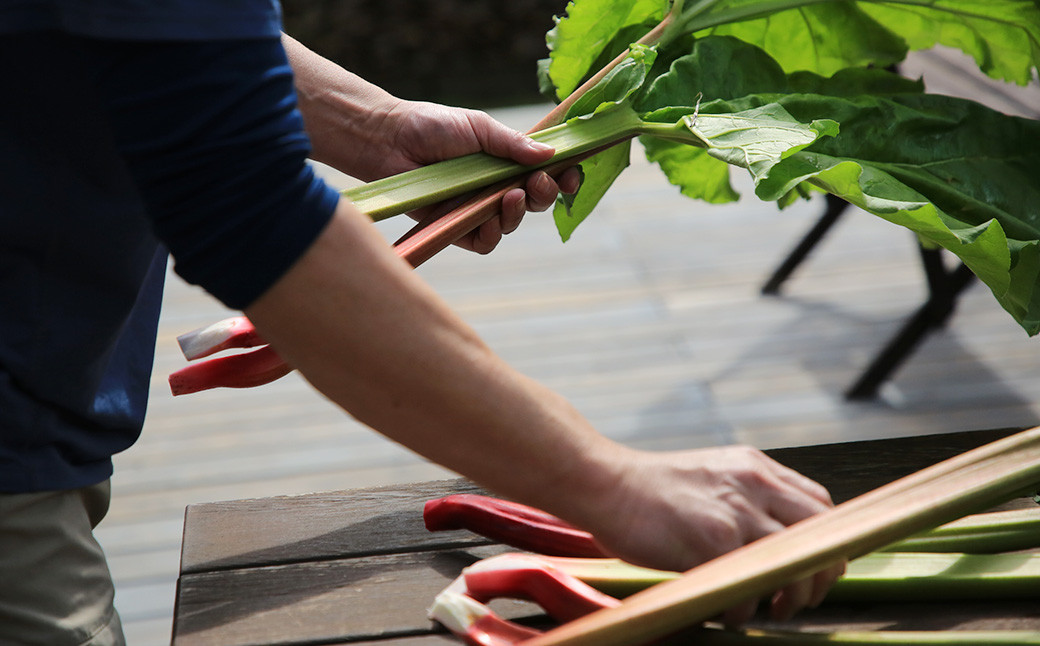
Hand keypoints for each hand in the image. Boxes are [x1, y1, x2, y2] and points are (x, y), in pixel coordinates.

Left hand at [282, 35, 578, 253]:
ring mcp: (475, 209)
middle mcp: (494, 188)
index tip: (570, 174)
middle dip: (545, 194)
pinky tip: (489, 218)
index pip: (545, 174)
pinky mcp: (455, 227)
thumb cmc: (432, 127)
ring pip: (511, 224)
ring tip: (511, 195)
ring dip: (520, 213)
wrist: (390, 140)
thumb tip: (550, 155)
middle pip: (535, 202)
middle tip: (539, 182)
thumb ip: (513, 143)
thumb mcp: (479, 127)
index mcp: (505, 162)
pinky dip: (491, 233)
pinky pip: (483, 241)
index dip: (562, 178)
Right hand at [580, 445, 844, 625]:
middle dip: (822, 572)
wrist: (605, 482)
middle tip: (804, 596)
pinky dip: (746, 607)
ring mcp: (736, 512)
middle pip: (821, 532)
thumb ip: (744, 493)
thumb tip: (772, 532)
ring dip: (791, 595)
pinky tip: (728, 611)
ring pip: (795, 561)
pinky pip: (750, 585)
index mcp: (755, 467)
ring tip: (773, 609)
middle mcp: (754, 484)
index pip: (820, 502)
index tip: (818, 563)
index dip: (828, 539)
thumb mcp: (710, 474)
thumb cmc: (650, 488)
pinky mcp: (714, 539)